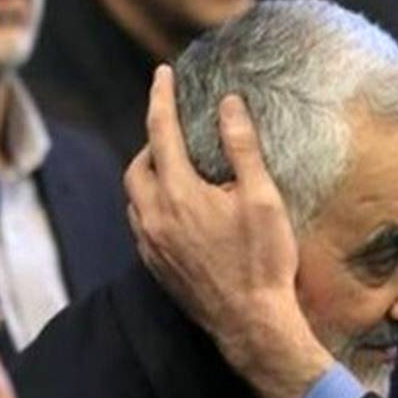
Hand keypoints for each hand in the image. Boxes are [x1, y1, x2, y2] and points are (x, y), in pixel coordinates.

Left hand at [124, 66, 332, 397]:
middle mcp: (155, 217)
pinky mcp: (156, 268)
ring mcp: (151, 245)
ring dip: (148, 176)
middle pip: (137, 166)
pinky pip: (140, 225)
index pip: (160, 131)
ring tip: (176, 169)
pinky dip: (149, 205)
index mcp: (178, 194)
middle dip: (150, 142)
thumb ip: (242, 148)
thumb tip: (228, 103)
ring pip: (134, 198)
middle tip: (176, 132)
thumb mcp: (262, 198)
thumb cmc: (263, 260)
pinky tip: (175, 210)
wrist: (252, 324)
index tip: (161, 73)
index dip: (160, 97)